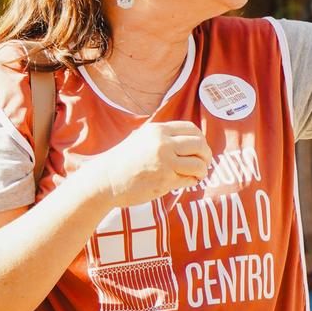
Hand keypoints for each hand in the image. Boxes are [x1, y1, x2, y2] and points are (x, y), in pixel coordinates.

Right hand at [86, 121, 212, 208]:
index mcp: (158, 130)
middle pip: (199, 145)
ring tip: (198, 174)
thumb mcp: (142, 139)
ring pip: (199, 163)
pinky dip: (193, 180)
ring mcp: (165, 161)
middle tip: (204, 163)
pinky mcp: (165, 180)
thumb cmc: (123, 161)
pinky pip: (189, 179)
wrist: (105, 179)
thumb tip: (190, 140)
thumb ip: (163, 137)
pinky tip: (188, 181)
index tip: (200, 148)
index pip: (192, 129)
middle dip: (206, 155)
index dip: (200, 140)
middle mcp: (163, 143)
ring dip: (202, 170)